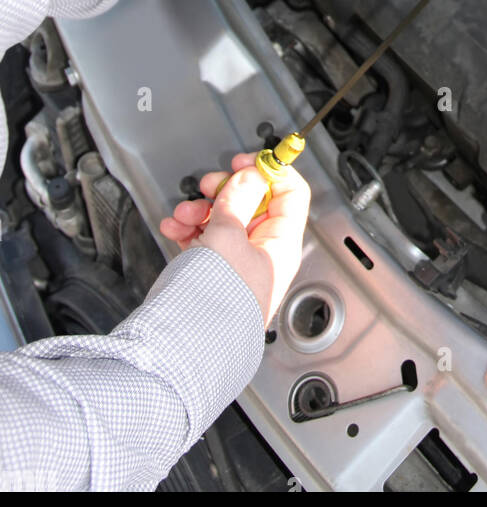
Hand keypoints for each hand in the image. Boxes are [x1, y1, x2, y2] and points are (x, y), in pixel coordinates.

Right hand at [159, 152, 309, 325]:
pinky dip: (190, 230)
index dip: (270, 172)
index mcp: (281, 245)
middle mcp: (264, 255)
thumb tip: (252, 175)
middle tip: (209, 185)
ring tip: (183, 214)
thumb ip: (239, 198)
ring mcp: (237, 265)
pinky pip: (206, 241)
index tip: (245, 161)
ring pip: (226, 221)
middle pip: (254, 205)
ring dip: (202, 210)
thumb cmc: (213, 301)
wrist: (182, 345)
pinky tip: (173, 228)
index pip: (291, 194)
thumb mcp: (227, 235)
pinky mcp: (213, 275)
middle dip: (227, 190)